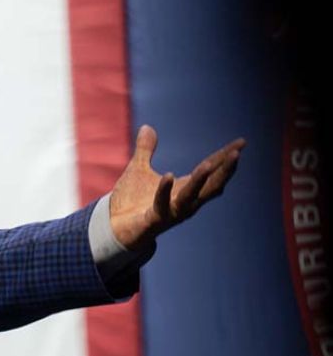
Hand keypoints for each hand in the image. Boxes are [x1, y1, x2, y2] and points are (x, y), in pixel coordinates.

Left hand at [109, 124, 244, 250]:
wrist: (113, 228)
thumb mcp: (138, 169)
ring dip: (200, 180)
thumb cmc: (130, 201)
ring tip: (208, 163)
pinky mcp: (154, 219)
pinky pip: (162, 205)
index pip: (211, 171)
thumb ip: (145, 150)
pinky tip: (169, 175)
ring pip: (192, 196)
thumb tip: (147, 127)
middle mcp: (184, 202)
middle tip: (236, 154)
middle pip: (211, 186)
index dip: (225, 157)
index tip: (242, 142)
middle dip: (224, 171)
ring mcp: (172, 212)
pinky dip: (165, 190)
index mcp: (184, 189)